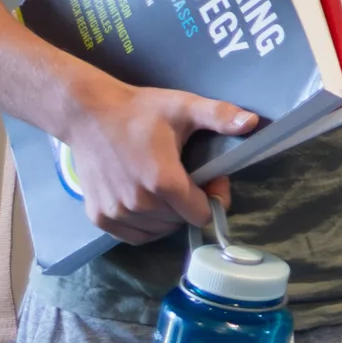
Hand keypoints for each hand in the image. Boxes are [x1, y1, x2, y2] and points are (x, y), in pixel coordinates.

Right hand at [57, 78, 258, 244]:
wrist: (89, 114)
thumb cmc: (139, 111)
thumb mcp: (184, 107)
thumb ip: (219, 116)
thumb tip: (253, 122)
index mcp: (163, 182)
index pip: (201, 215)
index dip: (212, 197)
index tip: (209, 177)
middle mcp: (139, 204)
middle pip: (181, 221)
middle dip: (190, 203)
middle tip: (186, 176)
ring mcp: (116, 213)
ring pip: (158, 230)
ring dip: (168, 215)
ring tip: (165, 185)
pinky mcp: (99, 217)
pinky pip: (134, 236)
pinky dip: (146, 225)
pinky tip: (146, 199)